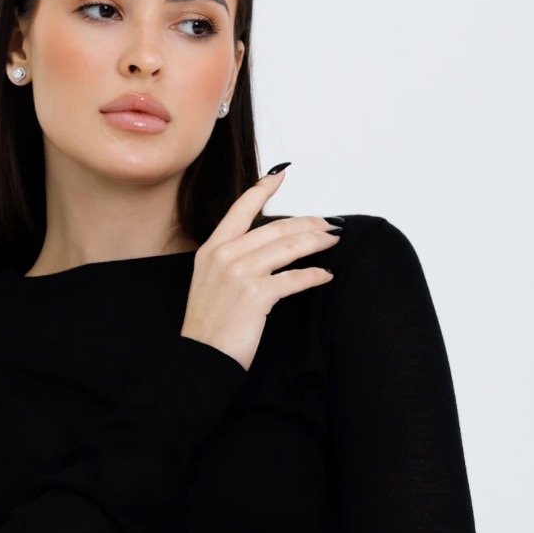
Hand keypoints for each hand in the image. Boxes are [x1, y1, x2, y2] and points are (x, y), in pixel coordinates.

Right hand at [180, 167, 341, 370]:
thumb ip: (232, 259)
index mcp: (212, 249)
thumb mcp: (210, 281)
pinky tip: (325, 275)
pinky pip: (294, 279)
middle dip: (308, 223)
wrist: (201, 357)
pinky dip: (314, 276)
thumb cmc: (209, 324)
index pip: (241, 209)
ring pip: (289, 247)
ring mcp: (240, 273)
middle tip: (328, 223)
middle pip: (276, 228)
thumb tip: (266, 247)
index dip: (264, 189)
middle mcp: (225, 255)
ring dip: (317, 242)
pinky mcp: (257, 295)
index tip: (281, 175)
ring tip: (333, 240)